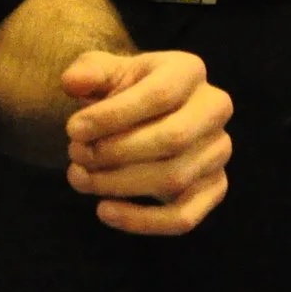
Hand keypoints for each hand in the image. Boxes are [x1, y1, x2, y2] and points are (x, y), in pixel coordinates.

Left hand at [59, 49, 230, 234]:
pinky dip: (141, 221)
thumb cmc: (122, 90)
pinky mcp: (214, 188)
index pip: (159, 95)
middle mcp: (214, 109)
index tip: (73, 130)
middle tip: (76, 155)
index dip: (112, 115)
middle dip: (116, 152)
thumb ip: (88, 71)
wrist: (143, 114)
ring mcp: (218, 151)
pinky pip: (184, 216)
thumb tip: (73, 82)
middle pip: (172, 139)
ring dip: (119, 184)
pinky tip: (104, 210)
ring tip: (80, 178)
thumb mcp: (103, 70)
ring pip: (174, 178)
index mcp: (189, 71)